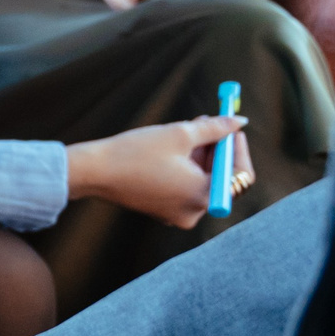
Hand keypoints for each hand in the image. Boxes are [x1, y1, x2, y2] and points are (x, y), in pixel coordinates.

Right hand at [66, 114, 250, 226]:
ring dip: (200, 157)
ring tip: (186, 132)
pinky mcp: (163, 211)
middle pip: (221, 177)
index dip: (237, 148)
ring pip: (202, 181)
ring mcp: (178, 214)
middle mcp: (195, 211)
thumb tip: (239, 121)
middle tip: (209, 122)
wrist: (94, 172)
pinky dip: (185, 170)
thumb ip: (216, 128)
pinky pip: (184, 189)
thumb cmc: (135, 153)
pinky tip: (172, 150)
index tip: (232, 128)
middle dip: (217, 149)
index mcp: (203, 195)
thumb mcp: (180, 134)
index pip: (240, 174)